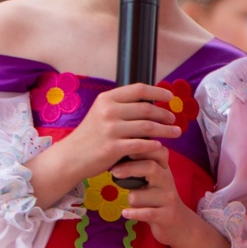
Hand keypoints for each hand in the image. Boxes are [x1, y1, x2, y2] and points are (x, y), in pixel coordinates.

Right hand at [28, 84, 178, 205]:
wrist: (70, 157)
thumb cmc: (90, 136)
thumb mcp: (101, 113)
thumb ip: (121, 106)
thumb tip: (148, 101)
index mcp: (107, 99)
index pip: (139, 89)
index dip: (158, 91)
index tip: (170, 96)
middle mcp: (109, 111)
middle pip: (147, 109)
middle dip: (165, 114)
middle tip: (174, 120)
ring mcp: (110, 129)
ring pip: (148, 127)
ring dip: (166, 130)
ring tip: (176, 133)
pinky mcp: (112, 148)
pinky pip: (141, 145)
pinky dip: (153, 145)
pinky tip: (160, 146)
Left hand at [118, 155, 224, 247]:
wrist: (179, 223)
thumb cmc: (159, 198)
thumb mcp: (155, 179)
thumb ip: (142, 166)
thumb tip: (119, 152)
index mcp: (164, 170)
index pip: (158, 152)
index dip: (143, 148)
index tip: (125, 147)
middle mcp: (168, 181)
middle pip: (150, 168)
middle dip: (130, 169)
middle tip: (114, 172)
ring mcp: (168, 199)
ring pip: (139, 196)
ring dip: (131, 200)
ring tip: (134, 203)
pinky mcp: (166, 215)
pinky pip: (145, 212)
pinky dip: (133, 213)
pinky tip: (126, 213)